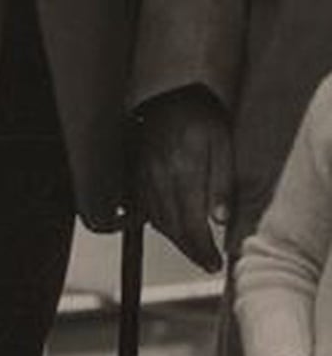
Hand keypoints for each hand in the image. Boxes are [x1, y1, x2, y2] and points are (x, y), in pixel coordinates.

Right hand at [137, 87, 232, 271]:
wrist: (168, 92)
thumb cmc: (200, 115)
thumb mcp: (222, 142)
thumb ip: (221, 181)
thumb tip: (219, 219)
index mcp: (181, 170)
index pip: (190, 223)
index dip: (202, 248)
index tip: (214, 263)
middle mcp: (156, 176)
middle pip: (171, 227)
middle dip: (190, 249)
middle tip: (206, 261)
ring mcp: (141, 175)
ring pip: (155, 219)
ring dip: (174, 239)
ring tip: (193, 247)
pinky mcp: (133, 172)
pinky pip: (142, 206)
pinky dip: (157, 221)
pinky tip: (171, 225)